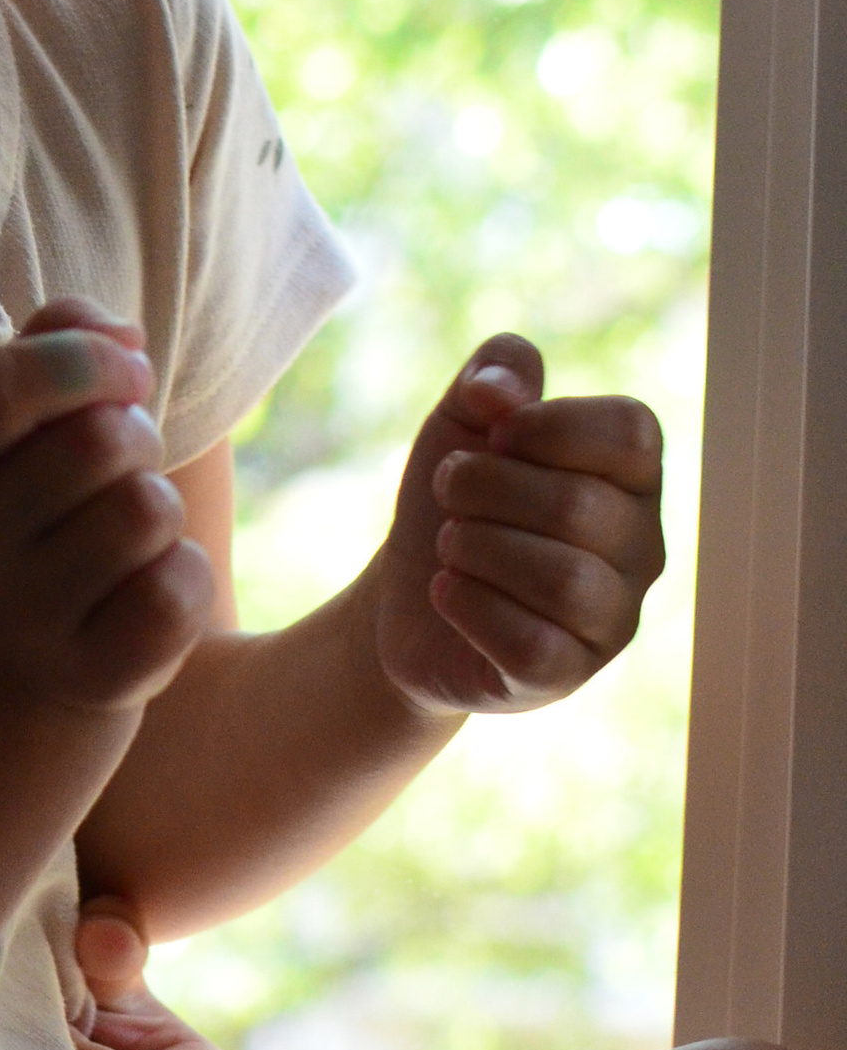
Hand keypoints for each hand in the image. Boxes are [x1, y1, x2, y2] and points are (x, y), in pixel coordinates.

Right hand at [0, 297, 216, 714]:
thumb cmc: (45, 497)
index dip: (83, 360)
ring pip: (145, 511)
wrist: (27, 649)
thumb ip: (60, 339)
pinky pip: (176, 589)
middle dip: (139, 436)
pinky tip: (147, 585)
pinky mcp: (92, 674)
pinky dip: (185, 573)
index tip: (127, 371)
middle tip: (123, 467)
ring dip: (162, 506)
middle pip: (99, 442)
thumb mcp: (31, 414)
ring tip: (129, 529)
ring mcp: (26, 617)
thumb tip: (123, 336)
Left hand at [371, 334, 665, 718]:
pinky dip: (469, 608)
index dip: (548, 425)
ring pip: (562, 580)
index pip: (631, 433)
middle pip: (578, 505)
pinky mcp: (565, 674)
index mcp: (631, 478)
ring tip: (450, 544)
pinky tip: (446, 592)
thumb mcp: (462, 421)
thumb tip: (502, 390)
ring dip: (476, 548)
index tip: (494, 435)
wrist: (409, 596)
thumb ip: (492, 375)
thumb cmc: (456, 500)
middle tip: (449, 491)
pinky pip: (530, 644)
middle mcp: (640, 548)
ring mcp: (610, 618)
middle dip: (484, 487)